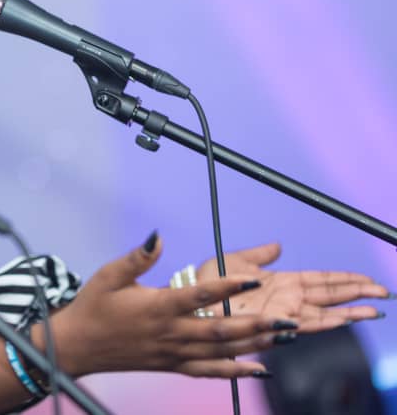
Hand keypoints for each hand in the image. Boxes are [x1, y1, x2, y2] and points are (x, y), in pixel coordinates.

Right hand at [48, 232, 295, 378]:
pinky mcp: (173, 365)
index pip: (200, 295)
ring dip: (256, 345)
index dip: (229, 286)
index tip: (255, 277)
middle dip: (258, 325)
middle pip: (221, 330)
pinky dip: (236, 371)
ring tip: (285, 337)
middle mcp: (170, 332)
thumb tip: (159, 236)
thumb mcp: (109, 275)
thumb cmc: (93, 306)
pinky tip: (261, 368)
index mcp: (157, 307)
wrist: (77, 346)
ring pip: (221, 351)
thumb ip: (138, 257)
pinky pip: (210, 371)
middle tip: (289, 319)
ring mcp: (173, 352)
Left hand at [195, 242, 389, 331]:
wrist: (192, 299)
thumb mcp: (238, 261)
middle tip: (383, 293)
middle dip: (357, 294)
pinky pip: (303, 325)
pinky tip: (342, 320)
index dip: (345, 280)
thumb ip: (260, 254)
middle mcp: (287, 299)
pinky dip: (324, 323)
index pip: (322, 280)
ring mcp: (282, 313)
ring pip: (324, 313)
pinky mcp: (273, 325)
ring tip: (374, 311)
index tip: (367, 279)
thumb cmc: (210, 283)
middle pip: (331, 296)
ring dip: (349, 312)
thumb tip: (277, 245)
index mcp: (282, 282)